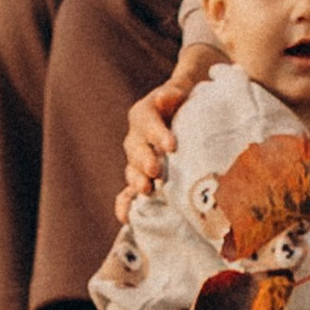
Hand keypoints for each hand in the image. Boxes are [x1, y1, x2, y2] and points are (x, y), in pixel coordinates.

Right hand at [118, 50, 219, 215]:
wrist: (184, 113)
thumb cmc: (184, 102)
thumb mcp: (180, 92)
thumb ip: (173, 93)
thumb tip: (165, 97)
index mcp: (143, 114)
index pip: (147, 122)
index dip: (157, 134)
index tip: (171, 145)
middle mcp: (137, 138)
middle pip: (136, 149)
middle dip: (145, 160)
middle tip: (156, 169)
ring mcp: (137, 160)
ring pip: (132, 170)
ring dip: (137, 181)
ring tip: (147, 190)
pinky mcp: (142, 178)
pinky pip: (128, 192)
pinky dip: (126, 204)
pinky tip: (125, 218)